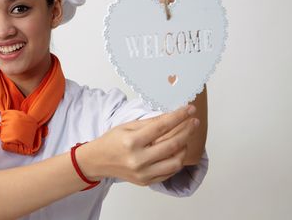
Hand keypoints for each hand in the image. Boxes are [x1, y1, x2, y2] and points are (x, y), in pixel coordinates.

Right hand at [77, 106, 197, 185]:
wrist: (97, 161)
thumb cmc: (112, 141)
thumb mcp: (128, 126)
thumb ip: (151, 123)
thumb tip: (172, 116)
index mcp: (132, 142)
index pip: (162, 127)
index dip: (179, 117)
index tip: (190, 109)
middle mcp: (138, 159)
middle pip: (172, 145)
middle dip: (187, 131)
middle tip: (194, 122)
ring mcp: (143, 173)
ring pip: (175, 162)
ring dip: (184, 148)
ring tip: (185, 138)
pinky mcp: (146, 182)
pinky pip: (169, 172)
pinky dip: (176, 161)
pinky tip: (177, 151)